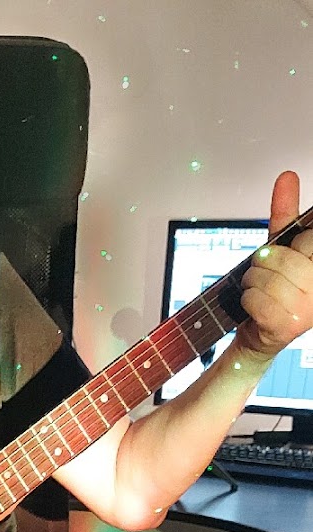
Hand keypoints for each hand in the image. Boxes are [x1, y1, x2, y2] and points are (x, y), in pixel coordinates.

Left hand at [239, 170, 312, 357]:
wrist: (260, 333)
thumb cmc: (273, 290)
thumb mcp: (281, 248)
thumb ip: (285, 213)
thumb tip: (287, 176)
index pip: (306, 239)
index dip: (290, 247)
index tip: (292, 259)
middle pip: (281, 257)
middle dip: (264, 265)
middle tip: (267, 278)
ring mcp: (308, 309)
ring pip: (265, 277)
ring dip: (252, 283)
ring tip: (260, 292)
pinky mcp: (287, 326)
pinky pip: (254, 298)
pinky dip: (246, 300)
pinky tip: (255, 307)